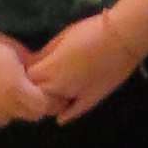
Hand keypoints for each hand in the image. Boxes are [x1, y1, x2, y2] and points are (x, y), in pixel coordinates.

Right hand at [0, 23, 53, 126]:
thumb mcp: (18, 53)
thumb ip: (34, 70)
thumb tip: (48, 81)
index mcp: (15, 87)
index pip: (42, 106)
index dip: (47, 99)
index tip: (46, 91)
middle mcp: (1, 103)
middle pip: (30, 115)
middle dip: (34, 105)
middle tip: (33, 93)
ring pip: (12, 117)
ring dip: (17, 109)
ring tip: (14, 93)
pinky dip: (1, 111)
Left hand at [27, 8, 141, 121]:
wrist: (122, 38)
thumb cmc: (90, 32)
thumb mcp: (61, 38)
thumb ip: (45, 54)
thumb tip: (33, 62)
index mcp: (49, 69)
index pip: (26, 77)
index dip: (26, 72)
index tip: (28, 68)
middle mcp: (58, 86)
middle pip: (36, 93)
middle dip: (34, 87)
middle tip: (37, 79)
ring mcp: (74, 96)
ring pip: (51, 106)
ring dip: (48, 100)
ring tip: (49, 92)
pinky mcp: (90, 100)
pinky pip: (72, 113)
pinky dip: (64, 115)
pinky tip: (60, 115)